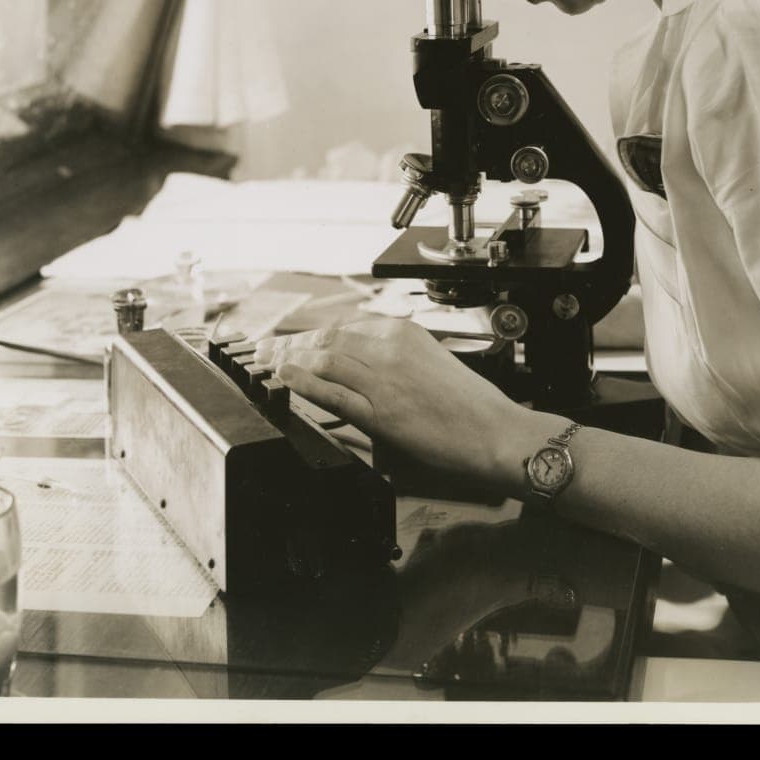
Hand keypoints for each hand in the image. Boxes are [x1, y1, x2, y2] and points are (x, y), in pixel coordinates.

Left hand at [256, 319, 537, 485]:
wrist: (496, 433)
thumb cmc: (470, 408)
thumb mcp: (430, 367)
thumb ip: (394, 364)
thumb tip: (360, 372)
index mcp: (404, 333)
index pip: (343, 326)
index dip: (309, 332)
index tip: (288, 338)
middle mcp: (392, 347)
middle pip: (327, 337)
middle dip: (290, 342)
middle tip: (263, 348)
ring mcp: (385, 378)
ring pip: (325, 358)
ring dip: (288, 359)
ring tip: (264, 363)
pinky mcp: (382, 412)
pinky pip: (334, 391)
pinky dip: (304, 381)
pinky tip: (285, 377)